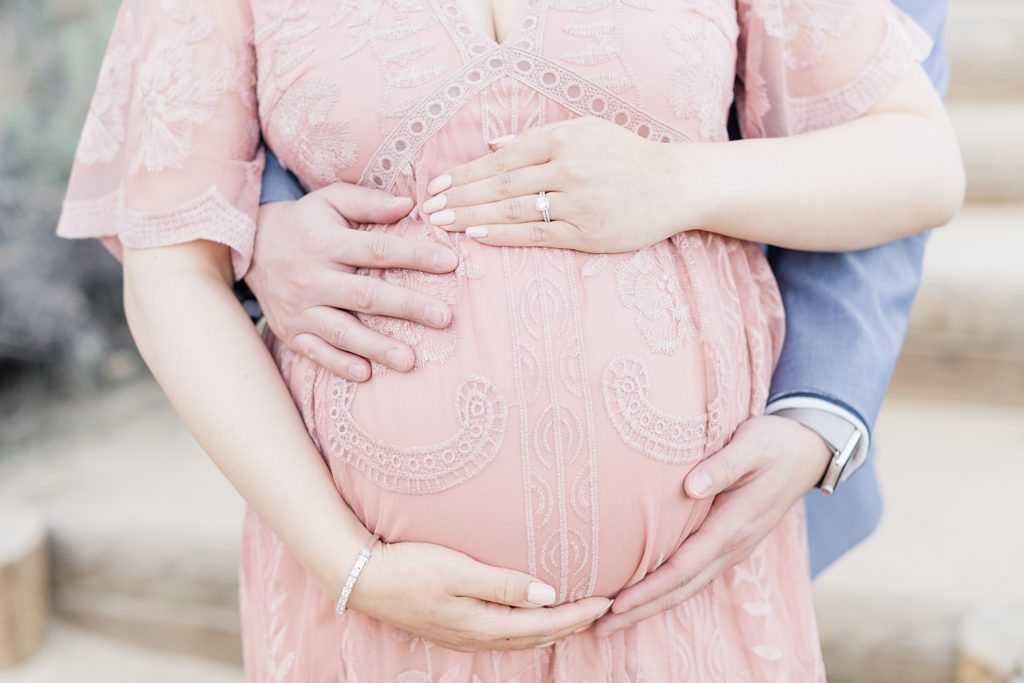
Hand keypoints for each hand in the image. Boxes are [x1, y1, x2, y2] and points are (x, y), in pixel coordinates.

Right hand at [245, 182, 460, 381]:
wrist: (250, 248)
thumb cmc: (305, 223)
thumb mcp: (331, 200)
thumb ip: (369, 202)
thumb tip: (409, 204)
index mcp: (326, 243)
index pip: (378, 250)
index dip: (415, 256)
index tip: (450, 263)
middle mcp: (312, 278)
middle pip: (365, 295)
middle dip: (407, 307)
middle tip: (443, 317)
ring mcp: (300, 309)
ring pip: (342, 330)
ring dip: (376, 347)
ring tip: (409, 361)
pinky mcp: (291, 332)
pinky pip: (316, 352)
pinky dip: (339, 364)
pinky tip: (366, 375)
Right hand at [348, 541, 612, 651]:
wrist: (364, 578)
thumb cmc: (409, 568)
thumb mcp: (458, 571)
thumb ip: (503, 584)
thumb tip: (548, 594)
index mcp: (482, 624)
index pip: (544, 623)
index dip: (578, 614)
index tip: (607, 601)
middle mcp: (476, 636)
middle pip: (537, 635)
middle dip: (572, 624)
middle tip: (602, 609)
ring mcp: (463, 635)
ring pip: (520, 637)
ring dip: (551, 628)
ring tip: (575, 615)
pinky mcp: (453, 627)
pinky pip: (503, 633)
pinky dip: (527, 627)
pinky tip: (529, 616)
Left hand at [420, 117, 704, 251]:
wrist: (676, 185)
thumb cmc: (628, 157)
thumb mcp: (587, 131)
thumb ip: (538, 138)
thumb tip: (492, 145)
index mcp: (564, 139)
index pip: (503, 158)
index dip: (467, 172)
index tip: (439, 183)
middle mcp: (569, 167)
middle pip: (502, 184)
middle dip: (460, 196)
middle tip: (429, 208)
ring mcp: (578, 202)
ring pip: (514, 210)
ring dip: (473, 216)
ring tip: (443, 223)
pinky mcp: (588, 232)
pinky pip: (537, 235)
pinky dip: (505, 235)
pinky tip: (478, 235)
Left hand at [594, 415, 830, 637]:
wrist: (807, 450)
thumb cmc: (774, 443)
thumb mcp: (751, 445)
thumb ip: (723, 466)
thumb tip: (691, 487)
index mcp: (733, 527)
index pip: (683, 568)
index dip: (649, 588)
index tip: (616, 604)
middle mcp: (733, 546)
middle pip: (681, 589)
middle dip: (641, 611)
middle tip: (601, 629)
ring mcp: (733, 548)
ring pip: (688, 587)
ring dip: (652, 605)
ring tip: (614, 620)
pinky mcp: (729, 542)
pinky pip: (694, 574)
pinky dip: (668, 589)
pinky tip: (646, 593)